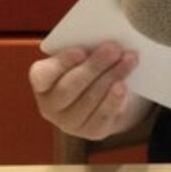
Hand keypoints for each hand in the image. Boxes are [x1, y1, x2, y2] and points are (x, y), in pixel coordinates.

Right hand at [28, 42, 142, 140]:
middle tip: (114, 49)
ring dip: (111, 77)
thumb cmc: (89, 68)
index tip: (82, 50)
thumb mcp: (83, 57)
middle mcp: (50, 105)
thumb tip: (105, 40)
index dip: (62, 62)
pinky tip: (123, 85)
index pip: (44, 74)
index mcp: (42, 81)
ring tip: (129, 60)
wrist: (104, 95)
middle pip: (70, 87)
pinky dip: (114, 100)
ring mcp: (69, 122)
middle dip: (94, 66)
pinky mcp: (90, 131)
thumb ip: (87, 47)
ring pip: (89, 100)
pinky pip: (102, 116)